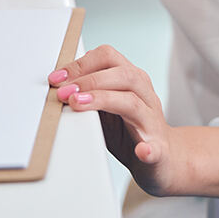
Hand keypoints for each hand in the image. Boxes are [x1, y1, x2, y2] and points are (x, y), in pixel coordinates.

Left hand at [48, 44, 179, 195]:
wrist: (162, 160)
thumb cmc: (129, 131)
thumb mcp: (107, 108)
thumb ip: (90, 95)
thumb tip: (57, 87)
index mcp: (132, 81)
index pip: (109, 57)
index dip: (82, 64)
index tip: (57, 78)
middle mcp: (145, 96)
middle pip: (124, 74)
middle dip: (90, 80)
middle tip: (64, 92)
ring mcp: (152, 122)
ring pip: (133, 102)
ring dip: (104, 100)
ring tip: (78, 105)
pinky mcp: (158, 151)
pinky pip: (155, 148)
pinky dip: (148, 149)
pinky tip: (141, 151)